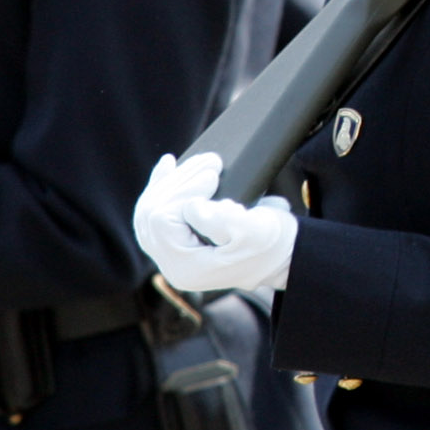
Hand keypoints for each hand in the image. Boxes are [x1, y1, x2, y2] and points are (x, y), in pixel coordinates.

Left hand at [132, 151, 296, 293]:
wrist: (281, 256)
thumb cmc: (271, 245)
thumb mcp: (256, 231)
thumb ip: (224, 221)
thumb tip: (192, 207)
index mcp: (187, 267)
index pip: (163, 221)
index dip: (183, 191)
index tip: (214, 175)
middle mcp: (173, 264)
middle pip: (150, 215)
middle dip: (177, 181)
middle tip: (211, 161)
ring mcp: (172, 254)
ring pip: (149, 212)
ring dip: (170, 181)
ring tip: (198, 162)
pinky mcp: (177, 242)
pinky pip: (155, 214)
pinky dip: (162, 187)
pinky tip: (169, 165)